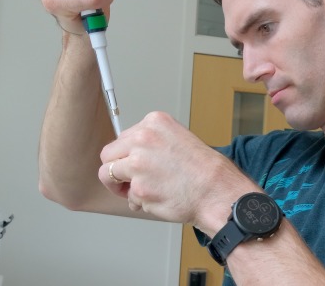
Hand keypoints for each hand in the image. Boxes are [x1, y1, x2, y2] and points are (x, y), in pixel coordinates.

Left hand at [98, 112, 257, 232]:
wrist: (217, 190)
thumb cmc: (204, 170)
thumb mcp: (178, 139)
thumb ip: (152, 143)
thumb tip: (130, 155)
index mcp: (155, 122)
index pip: (123, 137)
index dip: (128, 154)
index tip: (135, 163)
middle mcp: (143, 137)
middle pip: (108, 154)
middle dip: (117, 169)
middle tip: (129, 180)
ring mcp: (138, 163)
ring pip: (107, 175)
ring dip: (122, 186)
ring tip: (140, 192)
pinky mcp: (138, 187)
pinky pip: (127, 197)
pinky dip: (139, 202)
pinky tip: (157, 199)